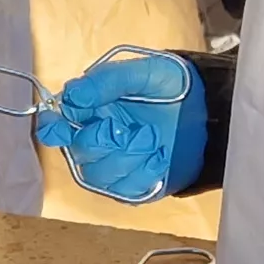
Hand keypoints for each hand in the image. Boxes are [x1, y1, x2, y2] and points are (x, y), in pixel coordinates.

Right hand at [32, 50, 207, 202]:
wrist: (209, 111)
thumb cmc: (173, 86)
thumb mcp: (143, 72)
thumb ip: (107, 81)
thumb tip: (74, 94)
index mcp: (91, 109)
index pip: (57, 123)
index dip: (54, 128)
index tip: (60, 128)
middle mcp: (97, 138)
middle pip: (77, 152)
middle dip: (100, 142)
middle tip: (125, 129)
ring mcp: (115, 163)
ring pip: (98, 176)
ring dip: (124, 159)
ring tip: (152, 140)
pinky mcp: (135, 184)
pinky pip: (124, 191)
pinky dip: (141, 175)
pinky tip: (159, 158)